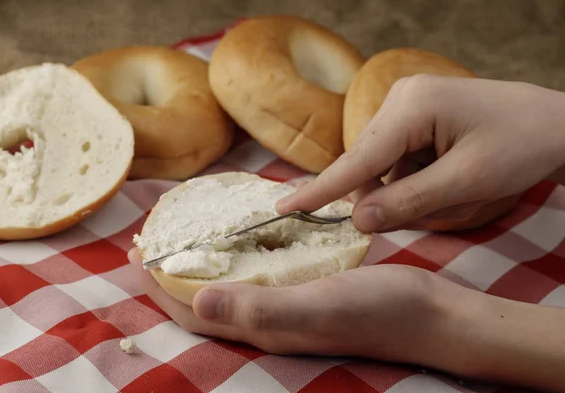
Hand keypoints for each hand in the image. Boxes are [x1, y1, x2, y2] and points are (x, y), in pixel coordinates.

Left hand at [127, 247, 442, 360]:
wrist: (429, 315)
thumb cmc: (378, 311)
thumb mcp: (315, 307)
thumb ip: (257, 308)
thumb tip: (194, 300)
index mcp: (262, 329)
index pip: (193, 312)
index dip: (160, 287)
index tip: (135, 253)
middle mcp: (268, 323)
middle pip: (205, 302)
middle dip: (174, 275)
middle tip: (155, 241)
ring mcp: (288, 309)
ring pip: (230, 289)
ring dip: (203, 266)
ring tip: (190, 236)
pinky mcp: (307, 294)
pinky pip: (259, 276)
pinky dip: (240, 258)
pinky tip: (247, 237)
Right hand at [276, 76, 564, 232]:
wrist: (557, 124)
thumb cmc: (520, 147)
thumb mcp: (466, 182)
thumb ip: (407, 202)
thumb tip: (356, 220)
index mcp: (411, 107)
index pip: (357, 159)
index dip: (321, 189)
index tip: (285, 208)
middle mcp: (400, 99)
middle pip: (369, 164)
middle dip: (391, 195)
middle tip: (436, 208)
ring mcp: (407, 105)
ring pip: (383, 166)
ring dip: (408, 190)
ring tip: (455, 189)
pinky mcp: (415, 116)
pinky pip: (398, 160)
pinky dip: (416, 179)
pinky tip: (448, 177)